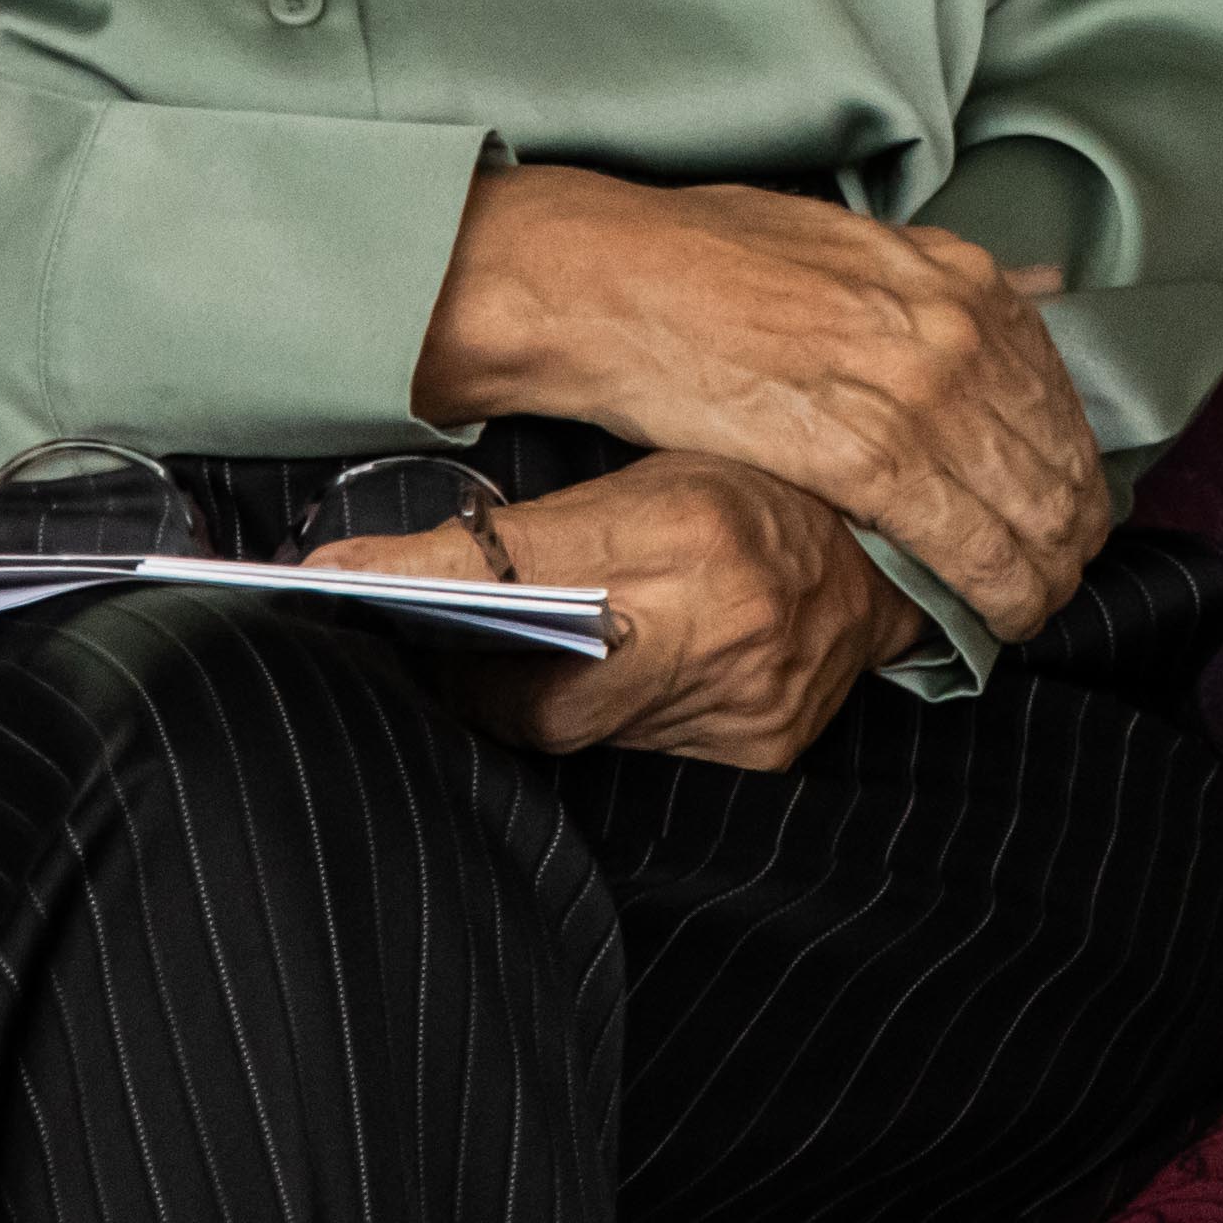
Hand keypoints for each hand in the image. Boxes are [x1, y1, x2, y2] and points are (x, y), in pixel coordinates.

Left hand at [310, 456, 914, 772]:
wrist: (894, 554)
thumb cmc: (767, 490)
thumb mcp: (663, 466)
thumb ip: (554, 523)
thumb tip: (412, 563)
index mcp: (687, 529)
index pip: (514, 567)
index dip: (414, 577)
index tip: (328, 581)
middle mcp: (716, 625)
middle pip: (529, 696)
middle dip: (463, 678)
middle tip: (417, 648)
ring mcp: (739, 707)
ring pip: (576, 732)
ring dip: (528, 699)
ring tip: (492, 661)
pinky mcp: (755, 753)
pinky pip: (635, 756)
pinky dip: (602, 721)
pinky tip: (597, 686)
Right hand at [412, 172, 1112, 640]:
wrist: (617, 281)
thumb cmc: (711, 259)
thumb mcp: (852, 241)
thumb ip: (949, 280)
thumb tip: (1042, 287)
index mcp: (957, 276)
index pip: (1057, 388)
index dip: (1073, 463)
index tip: (1070, 505)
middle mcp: (958, 328)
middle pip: (1056, 455)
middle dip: (1071, 528)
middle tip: (1062, 573)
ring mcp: (919, 389)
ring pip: (1027, 508)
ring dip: (1042, 571)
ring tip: (1034, 606)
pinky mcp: (866, 455)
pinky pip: (966, 543)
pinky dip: (993, 589)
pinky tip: (998, 617)